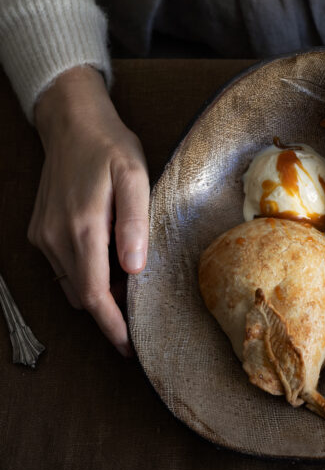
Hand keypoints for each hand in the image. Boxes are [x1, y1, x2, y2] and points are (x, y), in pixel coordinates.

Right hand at [29, 66, 148, 356]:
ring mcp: (43, 235)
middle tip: (138, 316)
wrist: (71, 123)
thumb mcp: (134, 176)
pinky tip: (107, 263)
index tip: (129, 346)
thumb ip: (134, 222)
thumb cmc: (109, 147)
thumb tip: (135, 268)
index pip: (93, 294)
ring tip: (128, 291)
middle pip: (80, 296)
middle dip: (108, 313)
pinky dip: (83, 275)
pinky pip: (62, 267)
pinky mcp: (40, 230)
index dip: (111, 325)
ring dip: (96, 294)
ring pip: (69, 285)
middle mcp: (56, 238)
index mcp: (82, 227)